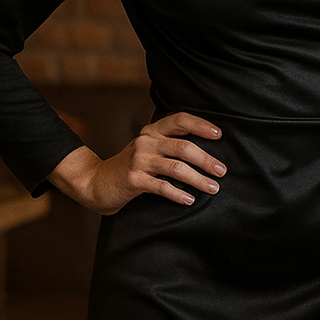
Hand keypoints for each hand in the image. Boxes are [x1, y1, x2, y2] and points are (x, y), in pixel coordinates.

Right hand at [49, 112, 225, 214]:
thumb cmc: (132, 166)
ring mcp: (138, 160)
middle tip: (222, 171)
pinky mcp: (133, 179)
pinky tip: (190, 199)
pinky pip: (161, 186)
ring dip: (198, 179)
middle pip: (183, 147)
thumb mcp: (149, 148)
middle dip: (206, 159)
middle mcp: (146, 142)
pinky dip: (178, 194)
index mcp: (153, 130)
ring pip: (176, 168)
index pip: (180, 120)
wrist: (97, 182)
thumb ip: (171, 143)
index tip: (219, 135)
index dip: (201, 125)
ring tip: (213, 188)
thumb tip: (209, 150)